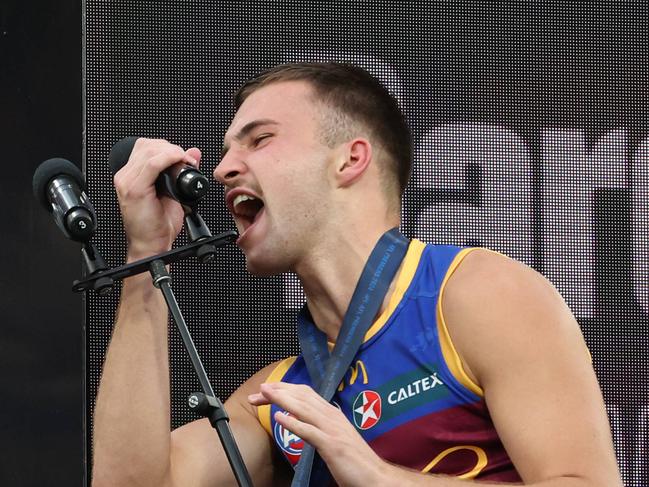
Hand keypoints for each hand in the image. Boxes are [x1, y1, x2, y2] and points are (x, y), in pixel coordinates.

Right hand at [113, 138, 201, 260]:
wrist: (151, 246)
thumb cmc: (158, 225)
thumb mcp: (173, 193)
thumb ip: (181, 171)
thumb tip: (193, 153)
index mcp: (131, 176)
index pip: (145, 147)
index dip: (166, 147)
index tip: (182, 156)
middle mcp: (126, 177)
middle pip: (147, 145)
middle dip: (170, 148)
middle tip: (186, 160)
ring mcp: (127, 182)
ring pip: (149, 151)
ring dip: (171, 152)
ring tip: (184, 162)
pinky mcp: (135, 189)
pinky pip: (153, 164)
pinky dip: (169, 158)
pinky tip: (179, 161)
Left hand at [249, 382, 393, 486]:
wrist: (375, 476)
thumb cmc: (355, 459)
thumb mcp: (336, 437)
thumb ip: (322, 426)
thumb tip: (305, 420)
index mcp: (332, 414)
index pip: (306, 394)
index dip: (286, 389)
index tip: (268, 390)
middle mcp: (332, 417)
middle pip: (301, 397)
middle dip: (278, 391)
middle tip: (259, 390)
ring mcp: (332, 430)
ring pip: (304, 408)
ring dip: (282, 399)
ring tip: (265, 394)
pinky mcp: (332, 445)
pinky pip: (309, 431)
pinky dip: (293, 423)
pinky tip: (279, 418)